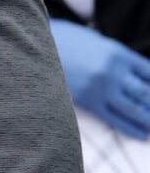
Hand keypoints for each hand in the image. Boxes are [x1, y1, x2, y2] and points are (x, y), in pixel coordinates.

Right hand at [52, 19, 149, 137]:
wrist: (33, 47)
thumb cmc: (65, 41)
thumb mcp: (96, 40)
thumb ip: (117, 57)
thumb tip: (138, 76)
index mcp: (117, 52)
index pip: (149, 72)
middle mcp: (112, 71)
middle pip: (146, 93)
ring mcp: (100, 87)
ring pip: (134, 108)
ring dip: (147, 118)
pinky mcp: (88, 101)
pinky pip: (115, 118)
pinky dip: (131, 127)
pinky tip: (141, 133)